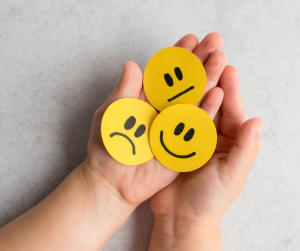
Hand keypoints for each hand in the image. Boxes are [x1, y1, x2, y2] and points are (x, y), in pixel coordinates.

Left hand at [82, 33, 227, 218]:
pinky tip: (218, 93)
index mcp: (147, 100)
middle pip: (185, 83)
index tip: (191, 39)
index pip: (166, 73)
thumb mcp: (112, 112)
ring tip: (221, 59)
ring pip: (194, 100)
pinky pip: (196, 126)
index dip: (178, 56)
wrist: (111, 179)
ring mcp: (174, 126)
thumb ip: (124, 89)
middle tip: (215, 41)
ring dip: (208, 79)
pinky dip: (207, 110)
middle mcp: (164, 111)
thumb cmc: (107, 145)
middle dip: (200, 61)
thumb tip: (132, 64)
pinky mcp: (181, 144)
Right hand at [148, 36, 262, 249]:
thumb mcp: (233, 176)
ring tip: (188, 61)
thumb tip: (257, 121)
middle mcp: (210, 134)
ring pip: (191, 104)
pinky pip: (172, 116)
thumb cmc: (210, 200)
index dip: (230, 87)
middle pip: (211, 101)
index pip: (231, 110)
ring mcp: (189, 135)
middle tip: (209, 52)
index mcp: (229, 141)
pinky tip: (167, 85)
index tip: (226, 65)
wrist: (181, 217)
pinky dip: (170, 100)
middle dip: (211, 76)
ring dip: (189, 83)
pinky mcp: (170, 139)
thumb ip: (246, 149)